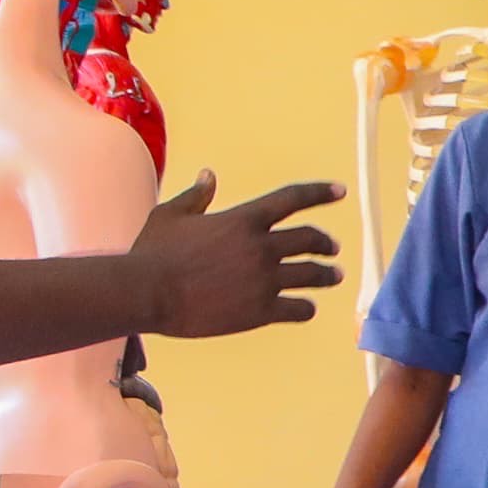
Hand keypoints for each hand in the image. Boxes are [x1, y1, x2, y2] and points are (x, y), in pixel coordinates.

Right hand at [132, 171, 344, 337]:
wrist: (147, 293)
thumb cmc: (153, 253)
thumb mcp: (171, 216)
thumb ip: (196, 196)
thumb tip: (208, 176)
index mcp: (244, 219)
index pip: (292, 199)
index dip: (320, 192)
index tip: (340, 191)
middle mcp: (261, 247)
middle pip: (310, 239)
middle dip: (325, 243)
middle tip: (332, 249)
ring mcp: (265, 279)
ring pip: (313, 275)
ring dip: (327, 275)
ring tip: (334, 276)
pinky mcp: (261, 310)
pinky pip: (299, 309)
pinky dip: (306, 308)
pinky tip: (306, 308)